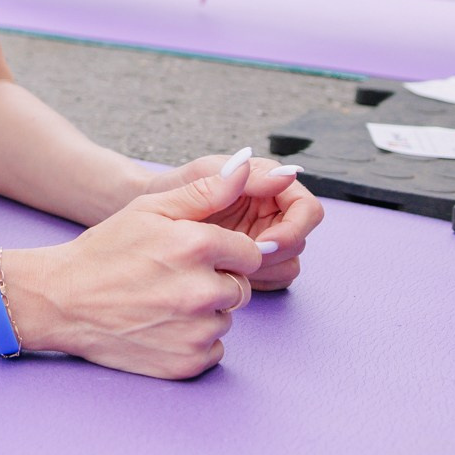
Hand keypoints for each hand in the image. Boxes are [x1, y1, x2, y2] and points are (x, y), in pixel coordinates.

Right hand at [10, 157, 279, 378]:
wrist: (61, 300)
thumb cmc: (105, 251)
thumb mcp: (149, 208)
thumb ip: (205, 190)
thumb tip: (247, 165)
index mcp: (197, 247)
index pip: (251, 254)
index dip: (225, 253)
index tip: (194, 255)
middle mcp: (203, 291)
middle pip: (240, 289)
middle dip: (215, 282)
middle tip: (173, 279)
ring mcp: (196, 332)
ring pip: (225, 319)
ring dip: (204, 313)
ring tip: (162, 302)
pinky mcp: (187, 363)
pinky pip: (212, 350)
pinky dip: (193, 341)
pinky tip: (161, 326)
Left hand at [137, 149, 321, 289]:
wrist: (146, 218)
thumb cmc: (171, 189)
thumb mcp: (200, 176)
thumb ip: (240, 176)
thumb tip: (285, 173)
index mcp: (267, 185)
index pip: (307, 208)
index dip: (294, 228)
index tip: (265, 242)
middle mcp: (272, 212)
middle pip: (301, 240)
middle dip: (275, 253)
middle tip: (241, 260)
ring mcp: (264, 238)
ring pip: (289, 263)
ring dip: (264, 270)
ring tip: (227, 265)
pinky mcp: (253, 263)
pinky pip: (272, 279)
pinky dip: (255, 281)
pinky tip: (227, 275)